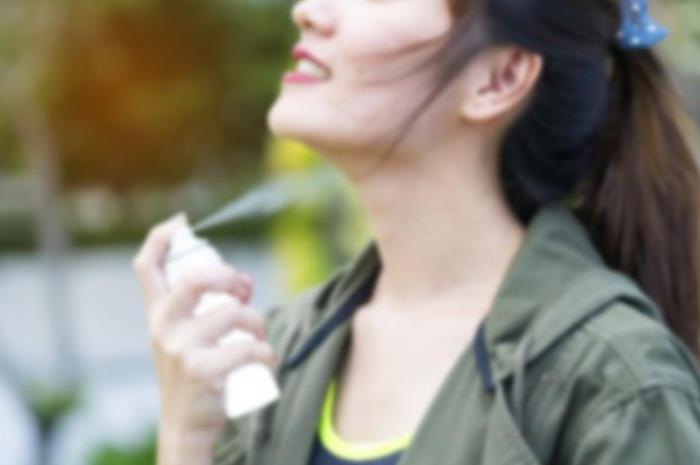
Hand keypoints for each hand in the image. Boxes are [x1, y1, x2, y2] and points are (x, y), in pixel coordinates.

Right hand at [132, 214, 275, 464]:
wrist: (185, 424)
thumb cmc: (195, 371)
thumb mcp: (190, 336)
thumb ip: (211, 305)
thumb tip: (244, 281)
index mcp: (157, 314)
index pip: (146, 267)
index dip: (161, 237)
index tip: (181, 220)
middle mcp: (162, 327)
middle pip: (195, 278)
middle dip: (228, 276)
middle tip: (242, 291)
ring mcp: (180, 349)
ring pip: (234, 313)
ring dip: (257, 321)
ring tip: (258, 335)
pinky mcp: (202, 371)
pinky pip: (248, 346)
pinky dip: (265, 350)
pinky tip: (265, 359)